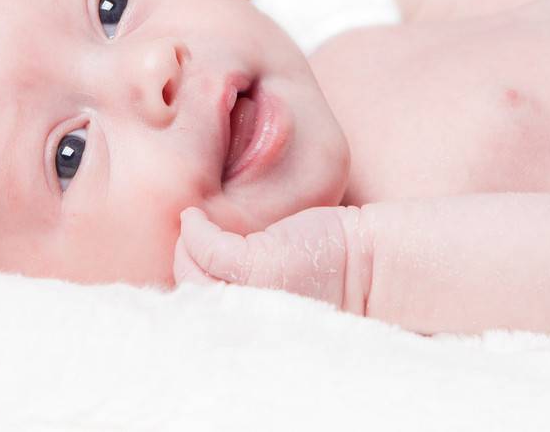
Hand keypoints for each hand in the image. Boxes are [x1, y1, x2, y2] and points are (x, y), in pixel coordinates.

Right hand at [172, 206, 365, 312]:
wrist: (368, 263)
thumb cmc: (323, 272)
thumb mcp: (273, 285)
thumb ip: (238, 284)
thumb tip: (198, 262)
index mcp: (255, 332)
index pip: (203, 322)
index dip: (187, 298)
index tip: (186, 268)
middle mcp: (252, 322)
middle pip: (191, 300)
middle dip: (181, 270)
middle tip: (186, 245)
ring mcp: (254, 295)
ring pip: (192, 277)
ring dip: (184, 251)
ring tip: (192, 230)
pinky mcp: (259, 267)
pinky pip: (208, 250)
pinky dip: (195, 232)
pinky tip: (194, 218)